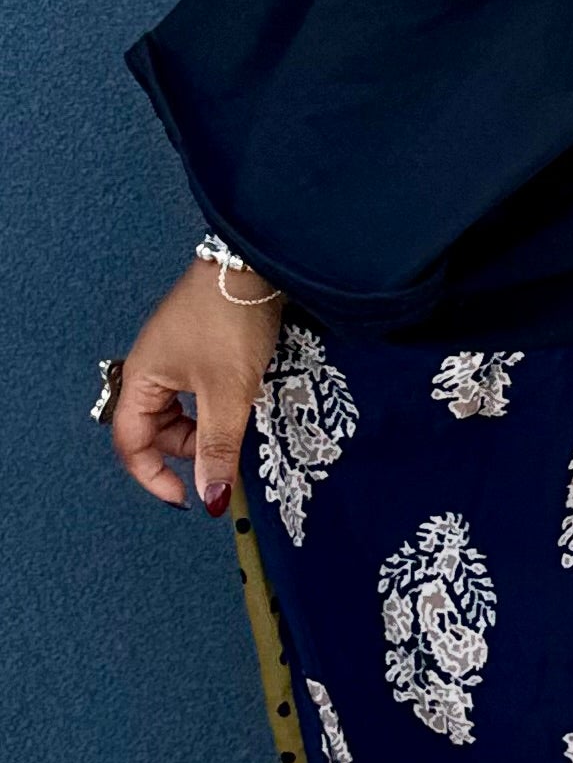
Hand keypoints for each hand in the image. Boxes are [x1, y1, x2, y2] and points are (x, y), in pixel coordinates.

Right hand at [113, 259, 282, 514]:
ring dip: (203, 429)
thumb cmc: (230, 322)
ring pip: (178, 412)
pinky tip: (240, 402)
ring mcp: (172, 356)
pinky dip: (214, 407)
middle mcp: (149, 368)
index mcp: (141, 379)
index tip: (187, 499)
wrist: (251, 264)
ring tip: (236, 423)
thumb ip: (217, 447)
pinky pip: (194, 392)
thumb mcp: (228, 393)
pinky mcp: (196, 347)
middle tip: (224, 455)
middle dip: (185, 449)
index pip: (131, 443)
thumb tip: (210, 497)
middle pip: (154, 429)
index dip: (153, 476)